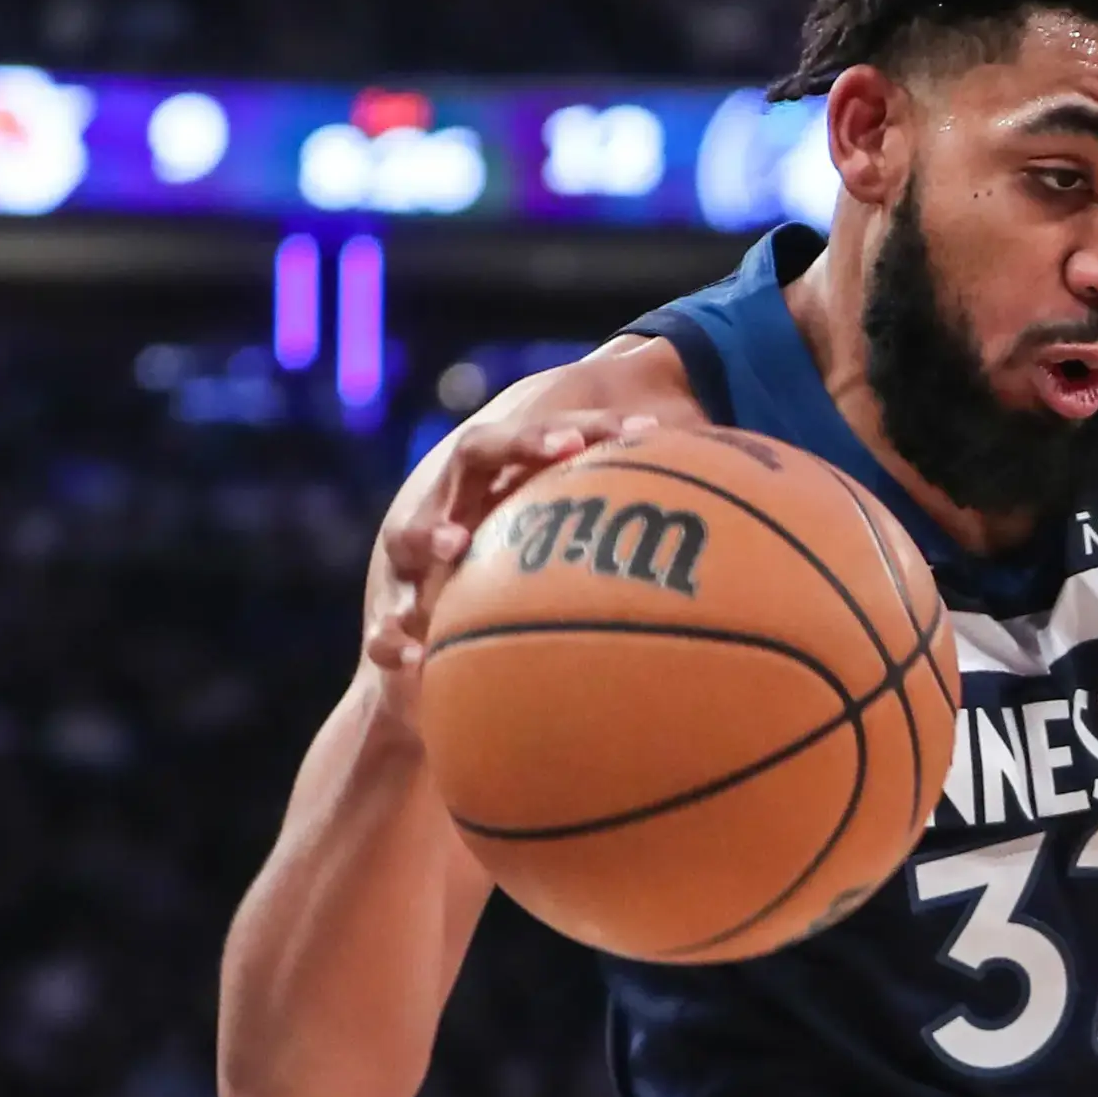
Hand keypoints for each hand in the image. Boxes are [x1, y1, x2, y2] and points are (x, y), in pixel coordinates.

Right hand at [364, 409, 654, 730]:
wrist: (432, 669)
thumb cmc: (516, 597)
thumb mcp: (562, 565)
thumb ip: (620, 538)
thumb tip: (714, 518)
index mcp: (497, 487)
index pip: (540, 439)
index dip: (587, 427)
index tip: (642, 428)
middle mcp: (450, 510)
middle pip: (475, 453)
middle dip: (519, 445)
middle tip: (567, 447)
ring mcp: (411, 566)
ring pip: (407, 535)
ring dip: (431, 534)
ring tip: (456, 544)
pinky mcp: (389, 623)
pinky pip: (383, 631)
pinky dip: (394, 639)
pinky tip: (413, 653)